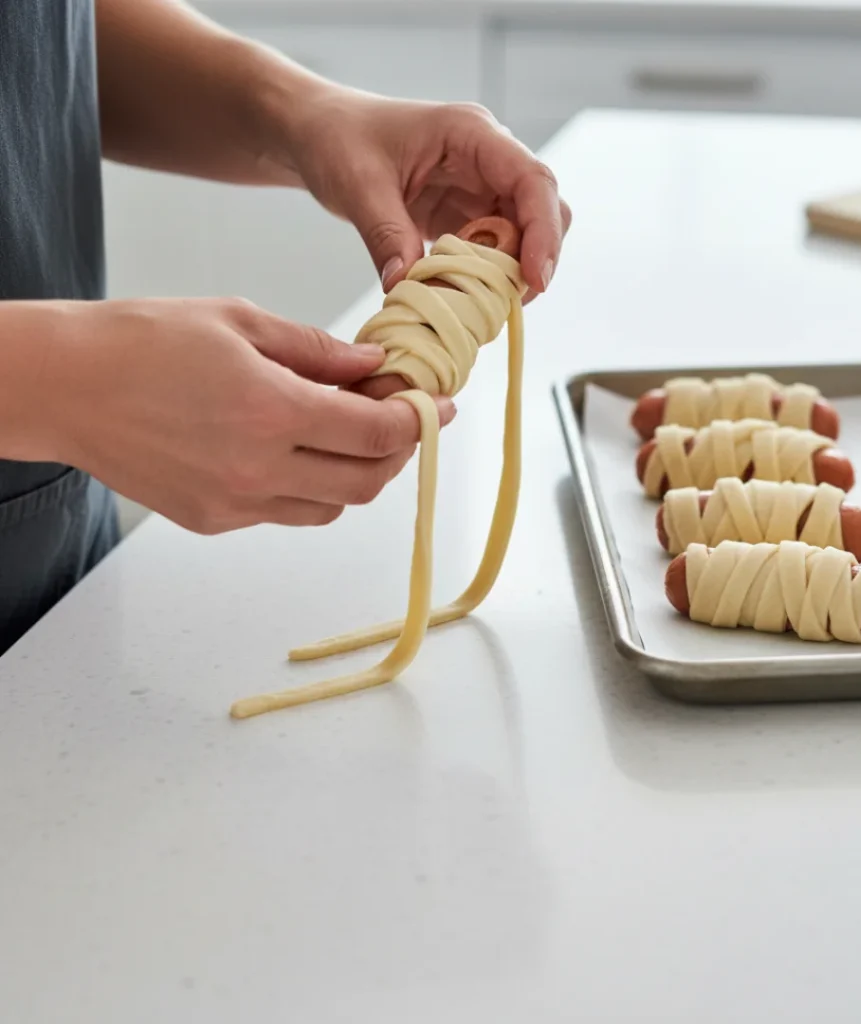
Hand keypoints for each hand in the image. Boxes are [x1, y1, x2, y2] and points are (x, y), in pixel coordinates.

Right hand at [32, 298, 454, 532]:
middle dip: (400, 451)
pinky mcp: (214, 520)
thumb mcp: (240, 321)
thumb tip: (372, 365)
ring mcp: (236, 503)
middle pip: (368, 481)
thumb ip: (318, 350)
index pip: (378, 432)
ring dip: (358, 473)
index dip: (419, 419)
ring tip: (351, 432)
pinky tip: (300, 451)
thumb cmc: (140, 342)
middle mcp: (259, 468)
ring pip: (334, 505)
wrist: (63, 386)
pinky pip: (288, 512)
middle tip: (403, 418)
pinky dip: (312, 487)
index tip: (435, 404)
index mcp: (272, 411)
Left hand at [281, 90, 570, 300]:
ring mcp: (481, 190)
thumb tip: (405, 288)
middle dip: (534, 259)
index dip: (543, 231)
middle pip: (543, 212)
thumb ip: (386, 235)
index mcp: (471, 134)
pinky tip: (462, 298)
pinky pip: (495, 253)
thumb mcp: (358, 185)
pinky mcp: (468, 218)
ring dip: (510, 275)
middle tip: (508, 302)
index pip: (532, 180)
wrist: (321, 135)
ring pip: (524, 238)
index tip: (534, 279)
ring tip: (478, 304)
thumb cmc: (338, 139)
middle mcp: (488, 161)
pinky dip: (486, 280)